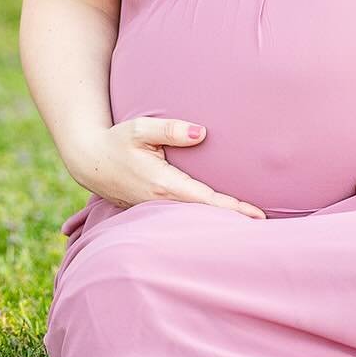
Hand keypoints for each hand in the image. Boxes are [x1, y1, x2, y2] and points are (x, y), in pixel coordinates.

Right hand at [66, 117, 265, 217]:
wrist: (88, 161)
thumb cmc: (116, 142)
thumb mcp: (140, 128)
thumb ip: (171, 129)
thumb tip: (201, 133)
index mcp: (163, 185)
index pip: (206, 201)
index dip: (233, 209)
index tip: (257, 216)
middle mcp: (161, 202)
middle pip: (204, 216)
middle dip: (233, 222)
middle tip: (267, 227)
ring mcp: (155, 210)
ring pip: (193, 220)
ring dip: (219, 223)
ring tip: (250, 227)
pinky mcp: (152, 209)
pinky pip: (181, 217)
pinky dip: (202, 220)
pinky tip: (218, 222)